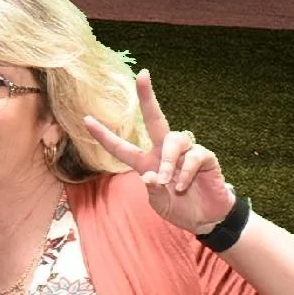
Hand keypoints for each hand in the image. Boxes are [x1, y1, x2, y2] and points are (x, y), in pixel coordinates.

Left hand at [83, 69, 234, 237]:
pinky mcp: (204, 157)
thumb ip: (152, 192)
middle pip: (155, 119)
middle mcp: (164, 152)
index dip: (104, 135)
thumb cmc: (179, 208)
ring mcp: (186, 152)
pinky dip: (186, 171)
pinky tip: (183, 185)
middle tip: (142, 76)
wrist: (207, 218)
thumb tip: (150, 176)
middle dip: (147, 97)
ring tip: (171, 182)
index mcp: (147, 163)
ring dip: (169, 161)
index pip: (121, 147)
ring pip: (173, 140)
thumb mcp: (159, 204)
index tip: (86, 120)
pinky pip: (194, 155)